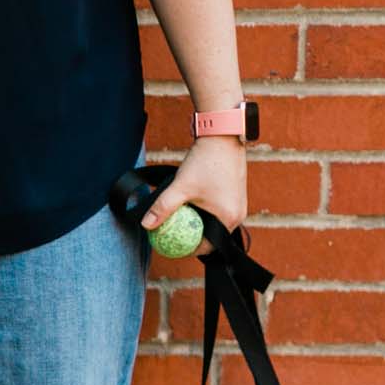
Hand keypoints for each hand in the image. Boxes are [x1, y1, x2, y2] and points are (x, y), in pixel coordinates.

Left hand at [143, 136, 246, 255]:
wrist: (222, 135)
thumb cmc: (205, 161)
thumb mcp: (180, 187)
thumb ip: (162, 207)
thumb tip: (145, 225)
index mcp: (228, 219)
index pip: (206, 246)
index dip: (187, 249)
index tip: (170, 246)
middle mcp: (238, 215)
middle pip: (210, 236)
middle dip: (190, 236)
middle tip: (171, 234)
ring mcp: (238, 205)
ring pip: (213, 223)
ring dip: (196, 223)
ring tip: (178, 219)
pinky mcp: (235, 195)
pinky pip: (218, 212)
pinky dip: (204, 212)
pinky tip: (189, 205)